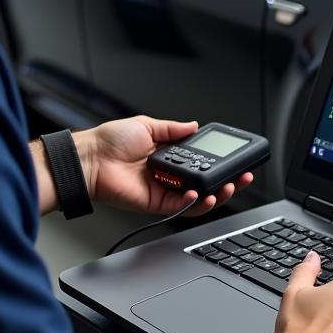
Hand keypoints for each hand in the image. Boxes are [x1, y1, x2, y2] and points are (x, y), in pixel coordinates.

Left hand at [78, 116, 252, 216]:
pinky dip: (193, 202)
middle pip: (205, 183)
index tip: (236, 159)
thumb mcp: (147, 125)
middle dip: (227, 182)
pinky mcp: (155, 204)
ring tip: (226, 188)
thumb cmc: (110, 141)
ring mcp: (164, 190)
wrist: (90, 159)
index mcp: (168, 155)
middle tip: (242, 177)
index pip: (201, 161)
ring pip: (198, 198)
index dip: (220, 162)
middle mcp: (169, 174)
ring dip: (215, 195)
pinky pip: (180, 207)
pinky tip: (199, 193)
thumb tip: (194, 125)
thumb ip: (173, 129)